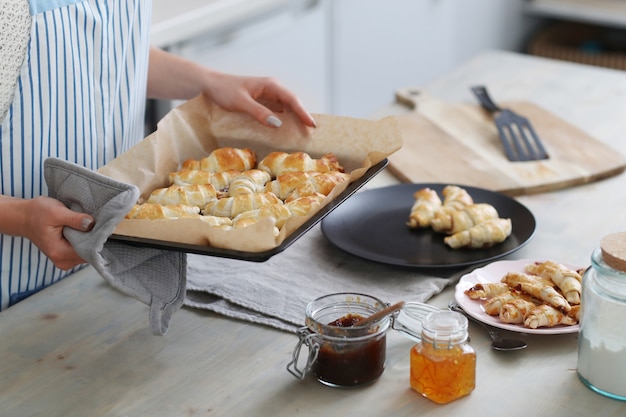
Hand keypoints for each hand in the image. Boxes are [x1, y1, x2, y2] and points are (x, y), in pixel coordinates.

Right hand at [20, 197, 93, 269]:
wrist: (23, 217)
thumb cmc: (37, 213)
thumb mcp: (56, 212)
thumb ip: (74, 219)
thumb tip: (91, 224)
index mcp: (60, 253)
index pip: (89, 253)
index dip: (98, 241)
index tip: (103, 229)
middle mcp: (63, 261)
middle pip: (90, 254)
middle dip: (95, 240)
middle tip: (98, 224)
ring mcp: (64, 260)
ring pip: (87, 253)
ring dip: (90, 240)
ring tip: (88, 226)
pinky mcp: (65, 255)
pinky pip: (82, 250)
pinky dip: (84, 241)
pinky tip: (83, 231)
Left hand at [147, 47, 316, 127]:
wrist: (210, 85)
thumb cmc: (224, 90)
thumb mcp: (241, 102)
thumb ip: (259, 112)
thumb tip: (278, 124)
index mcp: (270, 85)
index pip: (292, 99)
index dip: (303, 112)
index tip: (312, 125)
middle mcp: (272, 89)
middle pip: (292, 104)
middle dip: (302, 117)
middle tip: (312, 133)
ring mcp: (268, 96)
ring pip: (286, 109)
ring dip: (294, 120)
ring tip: (303, 134)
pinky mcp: (262, 103)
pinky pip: (277, 113)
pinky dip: (283, 122)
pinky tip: (285, 132)